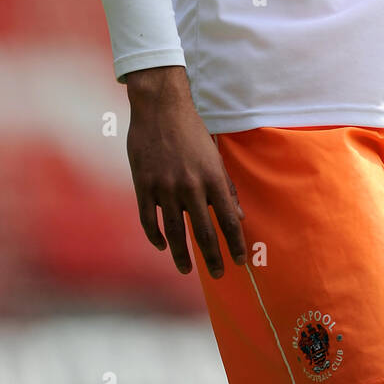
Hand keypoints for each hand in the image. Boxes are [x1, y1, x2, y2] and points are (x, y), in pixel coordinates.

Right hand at [125, 66, 246, 278]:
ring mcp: (164, 187)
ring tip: (186, 269)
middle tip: (218, 275)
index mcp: (212, 178)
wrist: (160, 108)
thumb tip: (238, 217)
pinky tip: (163, 246)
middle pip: (203, 231)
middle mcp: (191, 186)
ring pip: (174, 231)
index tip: (240, 262)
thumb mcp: (215, 156)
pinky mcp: (143, 185)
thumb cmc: (192, 131)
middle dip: (213, 257)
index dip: (235, 243)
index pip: (228, 219)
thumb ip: (226, 187)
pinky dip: (155, 237)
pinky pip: (148, 220)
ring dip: (182, 254)